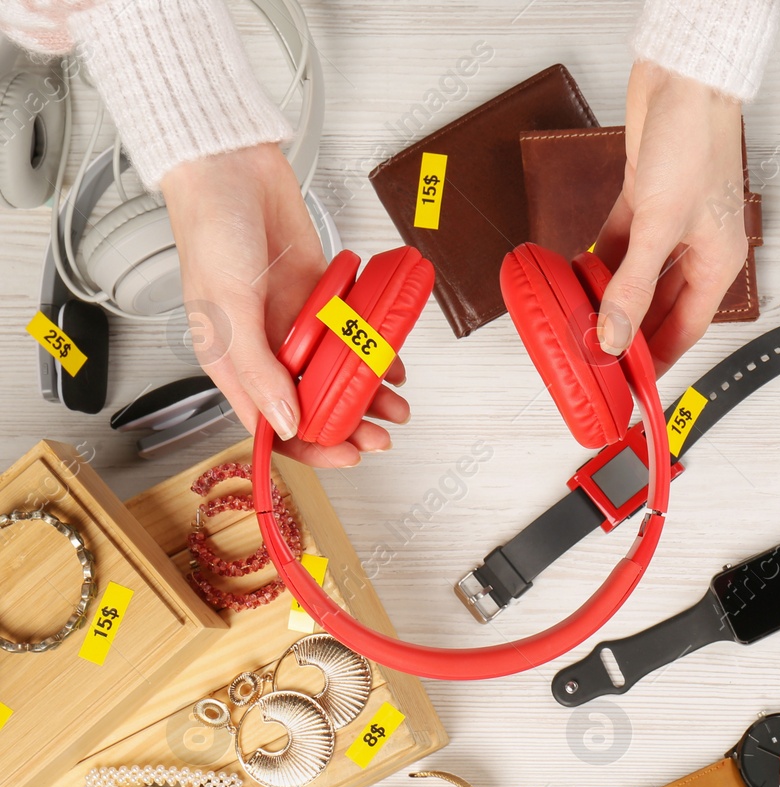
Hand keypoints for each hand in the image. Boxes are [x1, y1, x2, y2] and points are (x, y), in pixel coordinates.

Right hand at [162, 144, 408, 466]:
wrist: (232, 167)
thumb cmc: (211, 231)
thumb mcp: (229, 310)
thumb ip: (259, 369)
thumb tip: (285, 422)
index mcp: (232, 360)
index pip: (271, 423)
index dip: (309, 446)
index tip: (348, 455)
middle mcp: (265, 346)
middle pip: (312, 403)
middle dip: (350, 423)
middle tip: (382, 433)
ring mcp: (294, 321)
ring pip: (337, 372)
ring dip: (368, 392)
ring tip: (397, 403)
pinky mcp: (319, 296)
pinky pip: (350, 334)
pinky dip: (372, 349)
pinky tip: (392, 362)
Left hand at [594, 60, 746, 364]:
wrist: (683, 81)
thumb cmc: (696, 142)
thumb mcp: (659, 227)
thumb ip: (633, 285)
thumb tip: (614, 334)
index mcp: (717, 263)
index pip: (686, 329)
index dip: (657, 359)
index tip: (631, 383)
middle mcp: (697, 248)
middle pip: (660, 306)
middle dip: (629, 330)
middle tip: (596, 355)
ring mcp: (671, 224)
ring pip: (638, 275)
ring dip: (611, 295)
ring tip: (581, 318)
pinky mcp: (647, 199)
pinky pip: (622, 243)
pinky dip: (601, 259)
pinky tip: (579, 273)